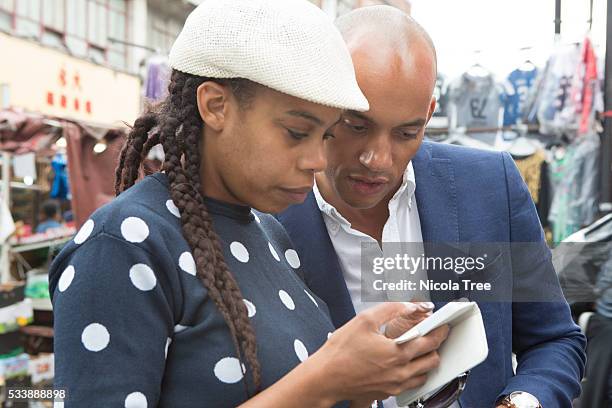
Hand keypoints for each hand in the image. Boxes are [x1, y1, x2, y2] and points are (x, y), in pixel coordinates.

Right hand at [306, 302, 449, 403]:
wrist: (326, 377)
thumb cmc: (340, 351)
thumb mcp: (365, 320)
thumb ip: (391, 309)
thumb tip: (411, 306)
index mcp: (397, 353)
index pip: (430, 341)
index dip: (440, 331)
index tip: (443, 325)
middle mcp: (400, 372)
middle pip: (433, 360)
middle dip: (437, 346)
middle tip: (435, 335)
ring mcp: (395, 385)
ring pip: (425, 374)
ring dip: (427, 361)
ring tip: (422, 348)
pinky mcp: (387, 392)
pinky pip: (412, 384)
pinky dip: (415, 373)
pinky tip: (407, 363)